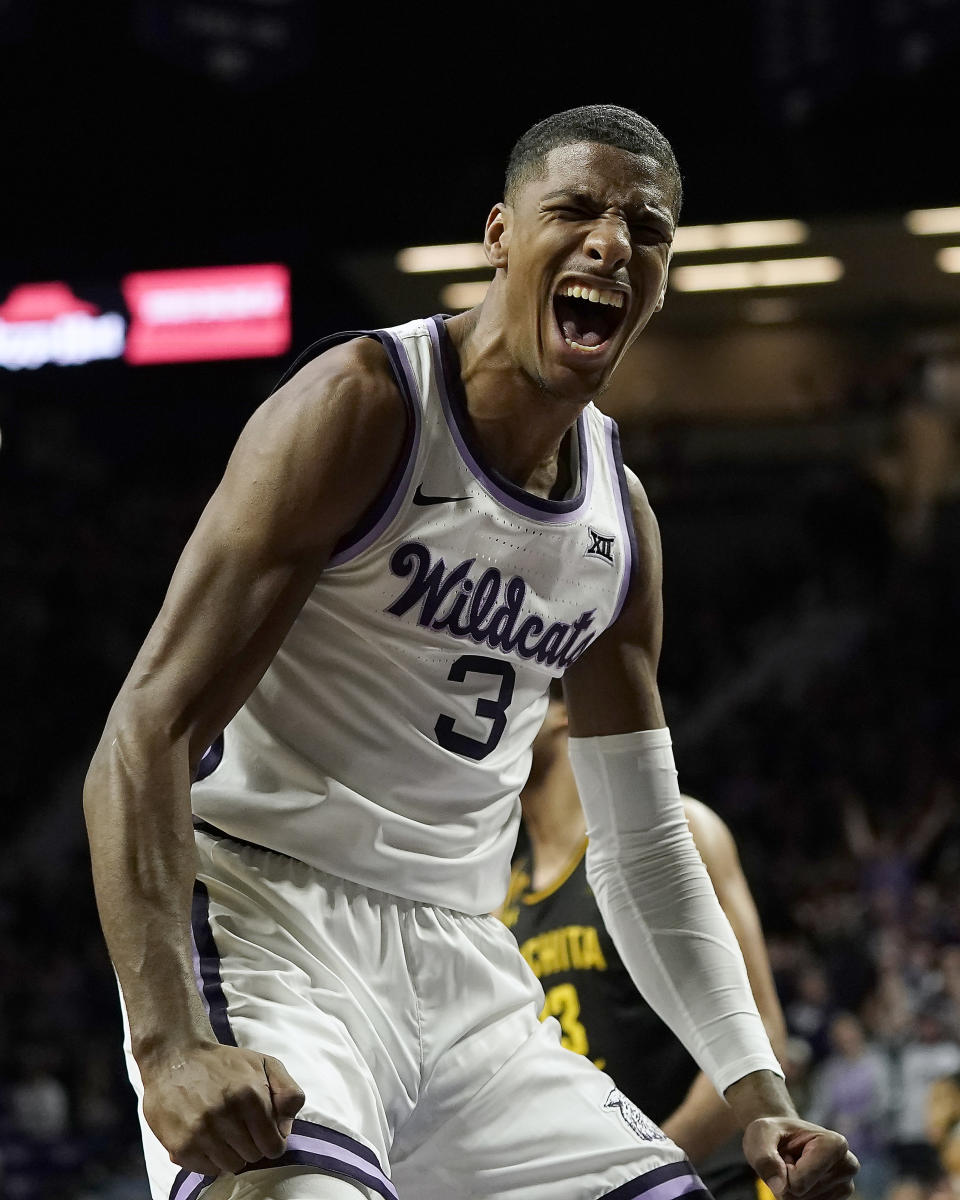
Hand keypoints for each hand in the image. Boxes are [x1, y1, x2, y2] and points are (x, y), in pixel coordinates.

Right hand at [141, 1043, 304, 1175]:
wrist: (173, 1058)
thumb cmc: (223, 1063)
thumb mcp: (265, 1064)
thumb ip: (288, 1093)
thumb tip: (286, 1129)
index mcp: (250, 1095)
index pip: (274, 1146)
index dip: (272, 1141)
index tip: (263, 1131)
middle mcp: (225, 1116)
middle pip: (253, 1156)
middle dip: (252, 1144)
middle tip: (240, 1125)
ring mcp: (201, 1133)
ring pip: (232, 1166)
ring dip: (231, 1153)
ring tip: (223, 1131)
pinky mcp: (181, 1147)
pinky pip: (208, 1170)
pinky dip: (211, 1159)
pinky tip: (207, 1137)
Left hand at [743, 1117, 858, 1199]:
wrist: (784, 1139)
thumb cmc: (773, 1134)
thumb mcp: (760, 1134)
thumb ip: (764, 1157)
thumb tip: (779, 1187)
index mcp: (834, 1144)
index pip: (798, 1180)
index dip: (782, 1169)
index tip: (786, 1151)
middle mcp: (847, 1166)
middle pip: (801, 1194)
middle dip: (786, 1180)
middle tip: (789, 1158)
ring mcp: (845, 1186)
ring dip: (791, 1189)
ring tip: (796, 1166)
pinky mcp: (838, 1199)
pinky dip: (798, 1197)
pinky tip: (802, 1178)